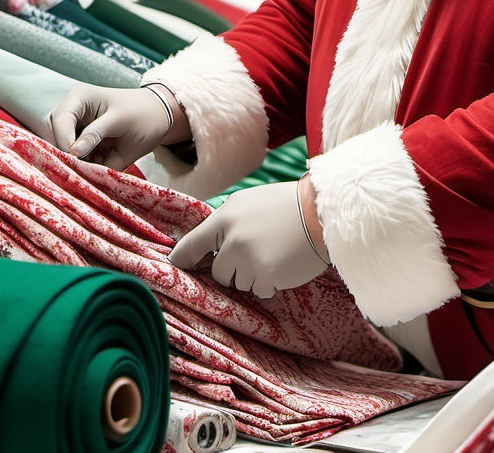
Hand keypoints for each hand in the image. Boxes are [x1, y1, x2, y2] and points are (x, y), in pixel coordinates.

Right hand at [48, 83, 175, 169]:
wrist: (160, 117)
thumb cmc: (143, 114)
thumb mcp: (121, 122)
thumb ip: (95, 135)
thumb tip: (73, 152)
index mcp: (80, 98)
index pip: (60, 121)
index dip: (64, 142)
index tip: (77, 160)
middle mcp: (72, 111)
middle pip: (54, 135)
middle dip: (66, 153)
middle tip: (82, 169)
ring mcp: (75, 127)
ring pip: (61, 148)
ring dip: (73, 160)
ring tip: (93, 166)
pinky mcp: (81, 142)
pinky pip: (73, 156)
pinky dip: (81, 164)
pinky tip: (97, 166)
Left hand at [168, 180, 327, 298]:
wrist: (321, 213)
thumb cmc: (287, 207)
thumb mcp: (251, 203)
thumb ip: (228, 224)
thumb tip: (210, 248)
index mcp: (226, 216)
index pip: (193, 243)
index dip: (181, 258)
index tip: (172, 268)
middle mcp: (231, 239)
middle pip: (218, 271)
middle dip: (233, 268)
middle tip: (257, 252)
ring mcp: (247, 259)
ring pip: (239, 282)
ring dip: (253, 275)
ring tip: (275, 253)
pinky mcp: (264, 275)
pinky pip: (258, 290)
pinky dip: (269, 283)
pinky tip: (283, 264)